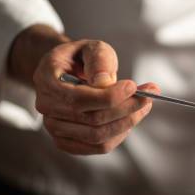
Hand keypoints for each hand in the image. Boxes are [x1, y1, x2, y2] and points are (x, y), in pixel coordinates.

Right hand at [32, 39, 159, 154]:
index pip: (80, 99)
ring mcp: (54, 127)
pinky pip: (99, 147)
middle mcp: (46, 106)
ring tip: (143, 106)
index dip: (111, 96)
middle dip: (127, 109)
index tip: (134, 86)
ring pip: (98, 136)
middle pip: (93, 120)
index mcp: (47, 80)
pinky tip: (129, 118)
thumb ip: (99, 61)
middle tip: (149, 97)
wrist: (68, 71)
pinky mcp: (67, 142)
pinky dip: (119, 135)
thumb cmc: (82, 58)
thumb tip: (105, 83)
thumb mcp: (92, 48)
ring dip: (127, 122)